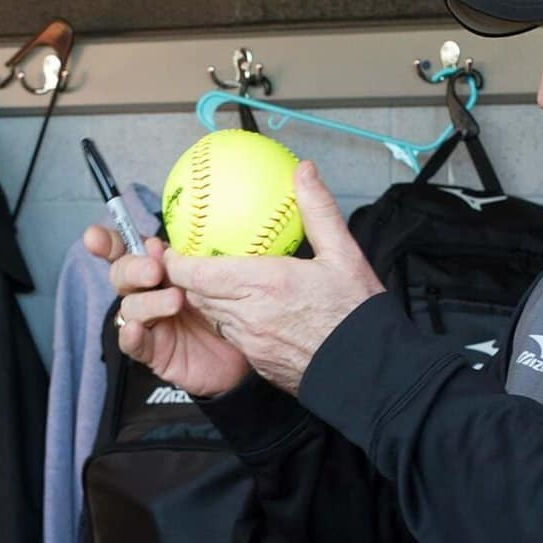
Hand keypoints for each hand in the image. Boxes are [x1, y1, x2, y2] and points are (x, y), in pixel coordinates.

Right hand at [81, 224, 252, 399]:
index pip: (130, 249)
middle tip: (155, 271)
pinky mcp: (153, 351)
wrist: (244, 358)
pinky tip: (136, 330)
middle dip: (132, 269)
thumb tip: (164, 250)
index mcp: (164, 268)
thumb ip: (193, 265)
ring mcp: (150, 323)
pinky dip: (130, 336)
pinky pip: (132, 343)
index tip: (94, 238)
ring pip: (129, 307)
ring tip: (176, 302)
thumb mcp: (220, 280)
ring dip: (148, 302)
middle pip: (122, 275)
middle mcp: (151, 293)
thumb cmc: (233, 312)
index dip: (110, 242)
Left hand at [164, 160, 386, 393]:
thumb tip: (304, 172)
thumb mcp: (344, 255)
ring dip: (204, 299)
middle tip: (185, 260)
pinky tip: (239, 308)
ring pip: (211, 317)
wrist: (370, 371)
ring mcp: (252, 342)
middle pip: (197, 296)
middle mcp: (250, 315)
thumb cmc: (358, 314)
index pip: (200, 274)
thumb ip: (318, 210)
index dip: (178, 263)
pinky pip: (230, 336)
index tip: (172, 249)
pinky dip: (226, 320)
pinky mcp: (258, 361)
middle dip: (185, 279)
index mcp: (266, 284)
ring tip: (208, 281)